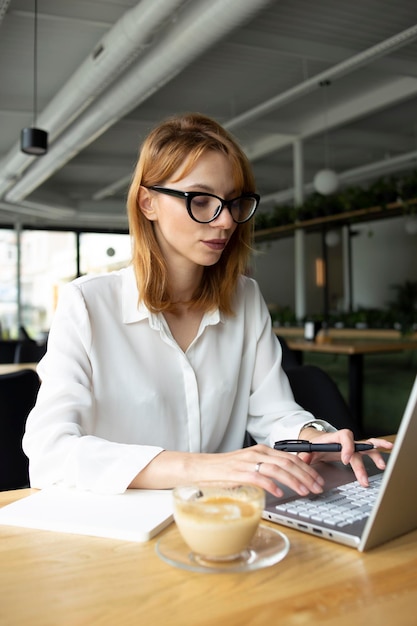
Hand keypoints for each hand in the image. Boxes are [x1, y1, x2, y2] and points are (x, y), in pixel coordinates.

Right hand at [131, 445, 325, 497]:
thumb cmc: (225, 469)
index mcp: (262, 450)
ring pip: (278, 469)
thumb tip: (285, 480)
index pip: (290, 457)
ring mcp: (248, 462)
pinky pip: (260, 478)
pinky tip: (281, 494)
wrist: (200, 468)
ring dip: (295, 481)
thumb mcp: (249, 465)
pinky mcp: (239, 472)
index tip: (317, 480)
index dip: (307, 469)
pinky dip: (273, 486)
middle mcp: (257, 453)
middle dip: (306, 475)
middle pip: (289, 462)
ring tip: (305, 491)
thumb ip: (265, 469)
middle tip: (317, 488)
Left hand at [296, 428, 392, 486]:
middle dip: (360, 465)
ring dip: (375, 455)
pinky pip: (370, 449)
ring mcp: (353, 446)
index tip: (345, 460)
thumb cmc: (315, 446)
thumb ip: (305, 455)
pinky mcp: (357, 451)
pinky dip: (379, 448)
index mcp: (334, 438)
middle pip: (357, 449)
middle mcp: (346, 441)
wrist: (318, 442)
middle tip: (363, 480)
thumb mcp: (309, 450)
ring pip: (367, 447)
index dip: (347, 447)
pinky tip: (388, 449)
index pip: (344, 438)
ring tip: (382, 465)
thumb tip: (303, 460)